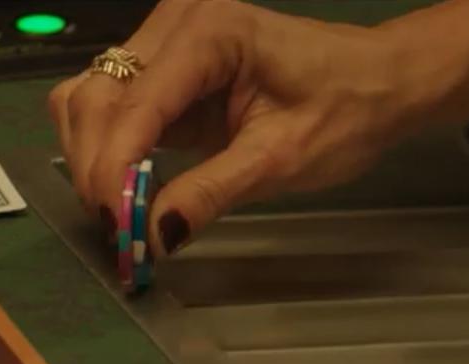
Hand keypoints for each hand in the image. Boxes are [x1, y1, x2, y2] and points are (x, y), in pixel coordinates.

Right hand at [47, 0, 431, 254]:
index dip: (114, 168)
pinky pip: (111, 107)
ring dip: (94, 160)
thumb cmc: (347, 108)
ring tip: (123, 214)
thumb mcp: (282, 159)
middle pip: (96, 95)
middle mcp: (176, 24)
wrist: (379, 82)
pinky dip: (109, 151)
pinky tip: (129, 189)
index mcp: (211, 33)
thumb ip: (211, 192)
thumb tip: (153, 234)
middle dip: (97, 167)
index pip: (136, 103)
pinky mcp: (164, 70)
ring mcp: (165, 43)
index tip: (117, 225)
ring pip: (90, 100)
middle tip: (118, 229)